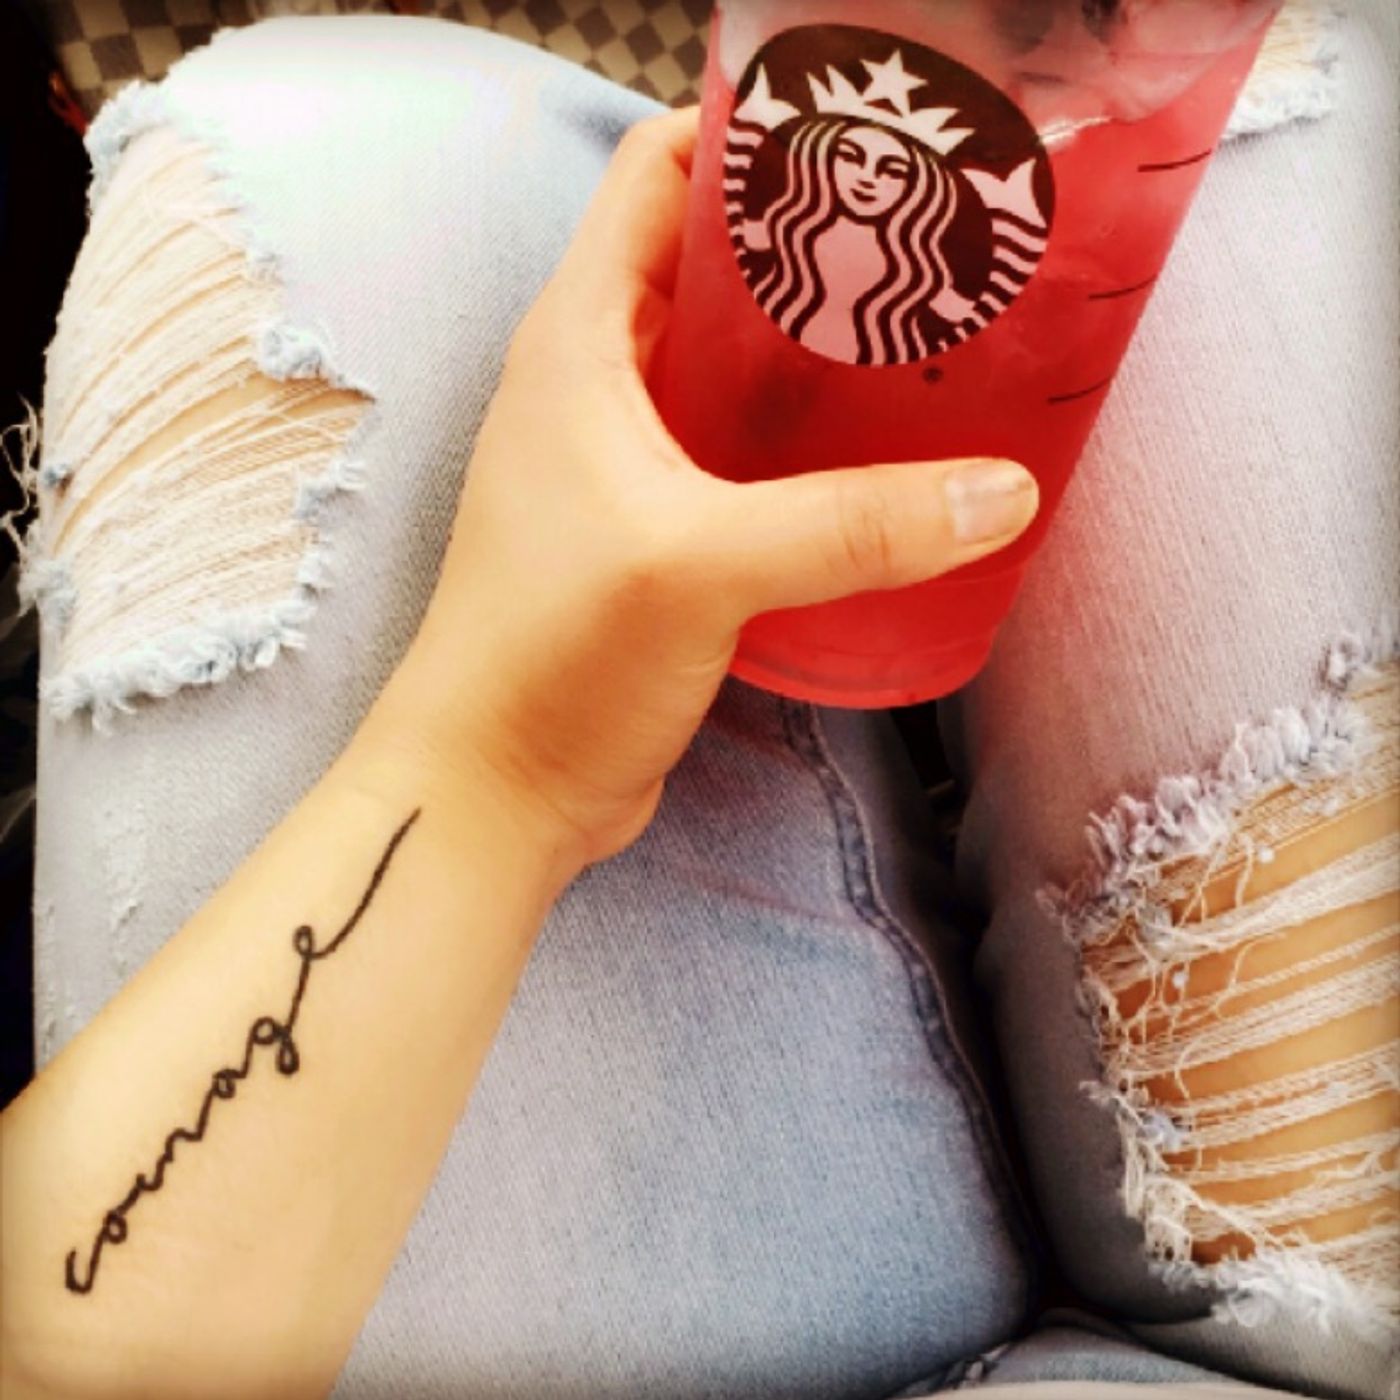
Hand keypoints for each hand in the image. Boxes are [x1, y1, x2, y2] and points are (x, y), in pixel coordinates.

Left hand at [374, 109, 1037, 875]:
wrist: (497, 788)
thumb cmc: (552, 657)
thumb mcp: (700, 567)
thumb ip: (851, 525)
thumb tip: (1000, 493)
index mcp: (579, 339)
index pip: (656, 176)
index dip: (750, 135)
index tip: (863, 133)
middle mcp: (597, 381)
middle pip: (708, 266)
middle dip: (809, 243)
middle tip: (930, 242)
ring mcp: (624, 460)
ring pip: (729, 367)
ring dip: (812, 353)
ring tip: (926, 341)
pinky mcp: (655, 532)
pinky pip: (739, 455)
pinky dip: (803, 444)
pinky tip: (880, 462)